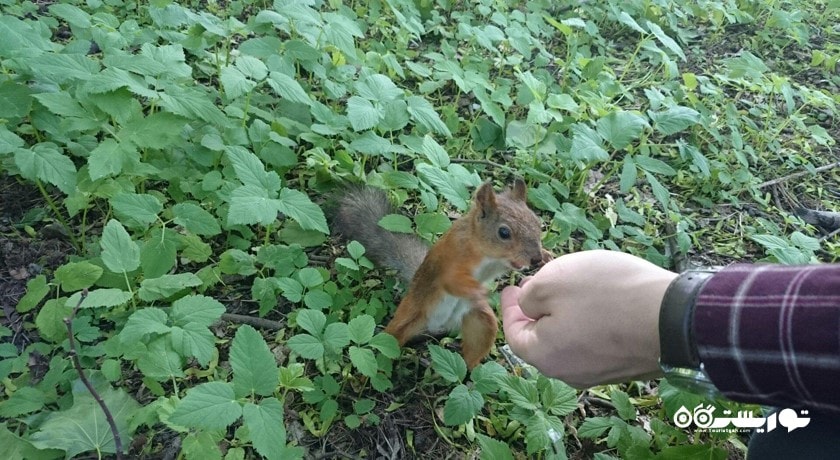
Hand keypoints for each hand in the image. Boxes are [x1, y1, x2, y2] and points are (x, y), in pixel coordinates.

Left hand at [500, 250, 676, 387]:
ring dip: (565, 315)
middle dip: (537, 311)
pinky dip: (590, 322)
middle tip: (537, 285)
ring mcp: (602, 372)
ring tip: (569, 288)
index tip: (512, 286)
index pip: (515, 334)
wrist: (673, 317)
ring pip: (571, 341)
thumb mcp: (552, 282)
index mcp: (545, 356)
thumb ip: (529, 295)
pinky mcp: (626, 364)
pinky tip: (599, 301)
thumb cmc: (605, 295)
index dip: (509, 308)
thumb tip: (528, 304)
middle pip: (543, 341)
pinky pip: (597, 342)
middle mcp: (571, 373)